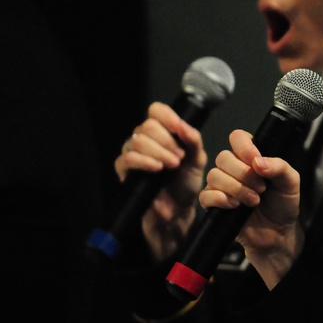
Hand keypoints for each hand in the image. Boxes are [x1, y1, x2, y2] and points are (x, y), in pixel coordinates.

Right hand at [114, 101, 205, 261]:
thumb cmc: (186, 184)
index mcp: (164, 133)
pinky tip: (157, 168)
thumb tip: (183, 125)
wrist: (178, 211)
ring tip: (172, 165)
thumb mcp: (197, 160)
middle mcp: (146, 141)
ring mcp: (134, 155)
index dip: (166, 116)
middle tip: (179, 158)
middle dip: (166, 140)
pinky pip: (126, 159)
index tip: (179, 128)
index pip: (156, 111)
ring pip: (137, 140)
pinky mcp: (125, 172)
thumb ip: (193, 140)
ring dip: (158, 152)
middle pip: (147, 125)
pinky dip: (143, 161)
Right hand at [199, 128, 303, 288]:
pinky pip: (205, 195)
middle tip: (261, 188)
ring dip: (236, 188)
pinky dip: (220, 199)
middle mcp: (235, 168)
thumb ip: (279, 166)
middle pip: (223, 157)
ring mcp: (222, 185)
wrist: (278, 233)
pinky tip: (235, 206)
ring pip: (214, 175)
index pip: (238, 138)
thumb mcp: (291, 182)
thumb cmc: (283, 204)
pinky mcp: (214, 203)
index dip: (244, 147)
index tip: (255, 160)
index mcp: (251, 157)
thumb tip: (259, 162)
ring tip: (254, 200)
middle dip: (243, 174)